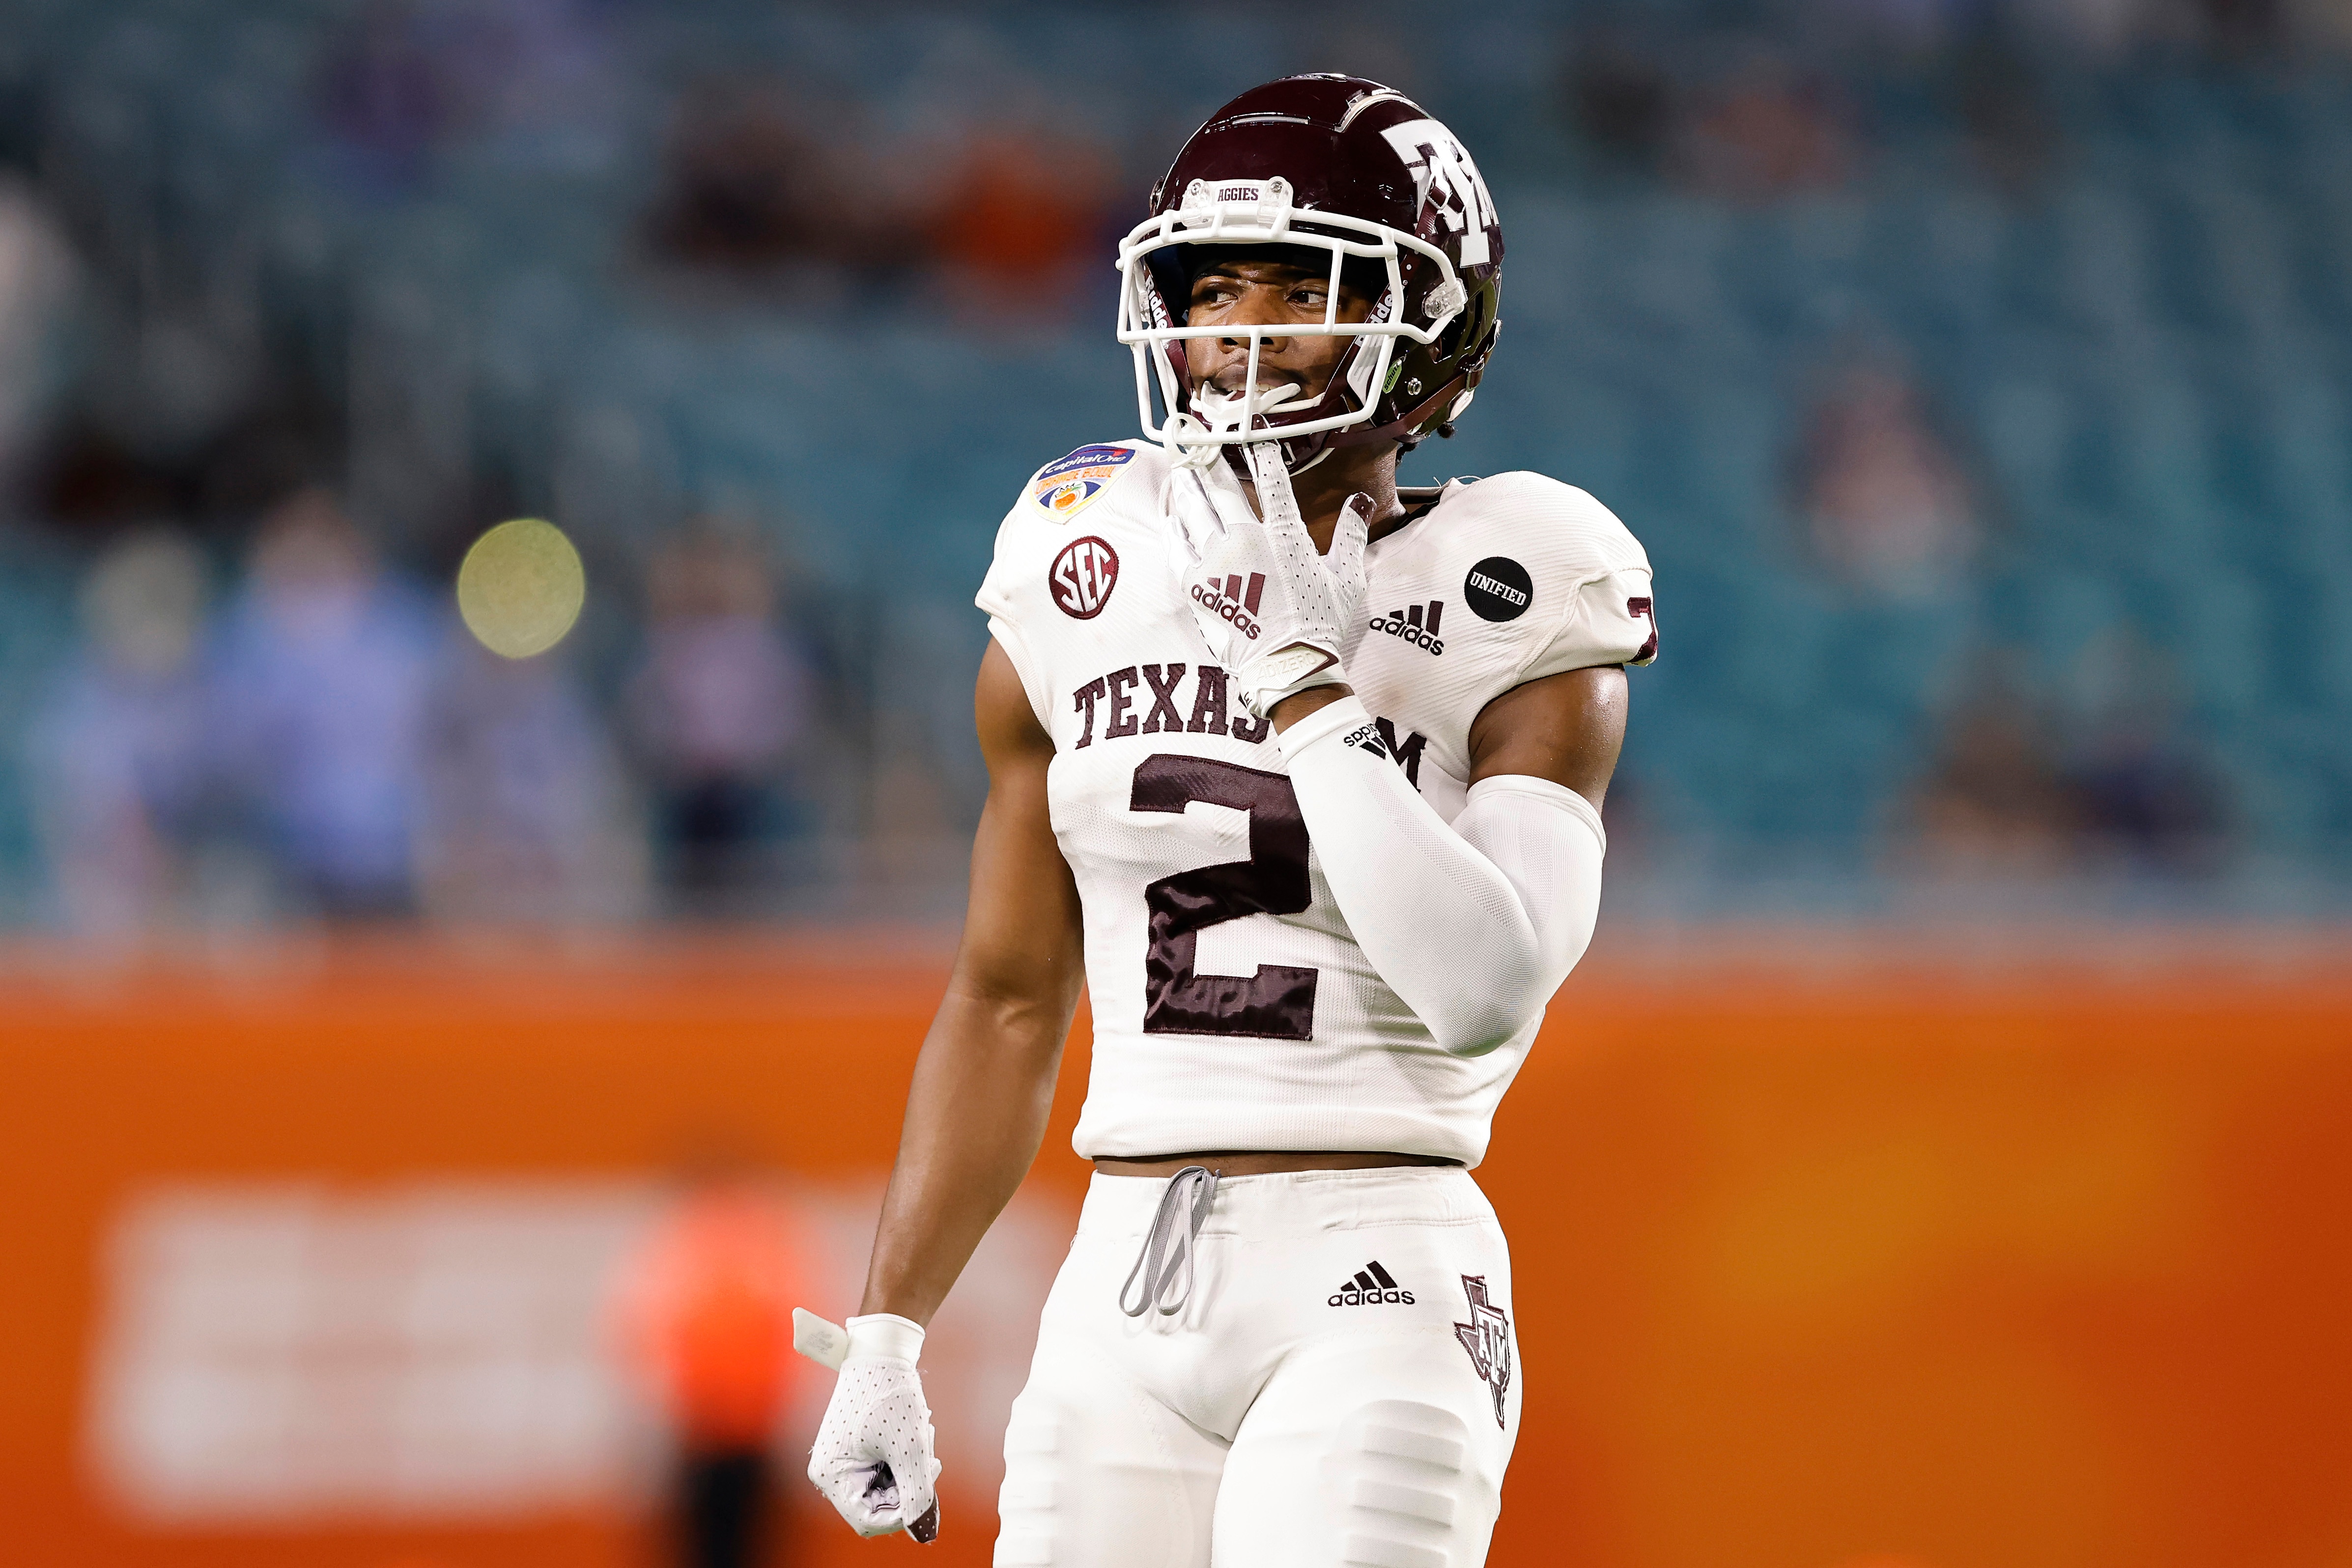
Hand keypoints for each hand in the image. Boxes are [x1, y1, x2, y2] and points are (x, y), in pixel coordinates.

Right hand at [805, 1314, 941, 1541]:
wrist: (882, 1351)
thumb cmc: (890, 1395)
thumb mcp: (910, 1448)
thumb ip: (919, 1493)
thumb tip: (925, 1532)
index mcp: (831, 1475)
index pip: (869, 1520)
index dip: (903, 1513)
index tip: (927, 1482)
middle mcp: (830, 1472)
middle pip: (878, 1506)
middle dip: (908, 1484)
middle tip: (929, 1457)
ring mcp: (841, 1460)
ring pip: (885, 1488)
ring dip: (909, 1468)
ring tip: (921, 1435)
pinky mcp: (854, 1449)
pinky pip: (883, 1469)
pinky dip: (902, 1456)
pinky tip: (913, 1431)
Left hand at [1177, 442, 1372, 720]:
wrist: (1287, 666)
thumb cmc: (1321, 625)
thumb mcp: (1347, 578)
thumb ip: (1351, 534)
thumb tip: (1360, 501)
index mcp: (1284, 534)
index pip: (1271, 478)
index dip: (1260, 449)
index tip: (1250, 429)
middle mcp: (1245, 540)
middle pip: (1222, 489)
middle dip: (1211, 463)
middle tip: (1200, 445)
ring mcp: (1216, 562)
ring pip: (1194, 512)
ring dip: (1187, 488)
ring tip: (1181, 471)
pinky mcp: (1195, 586)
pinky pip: (1176, 548)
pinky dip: (1173, 529)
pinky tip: (1170, 518)